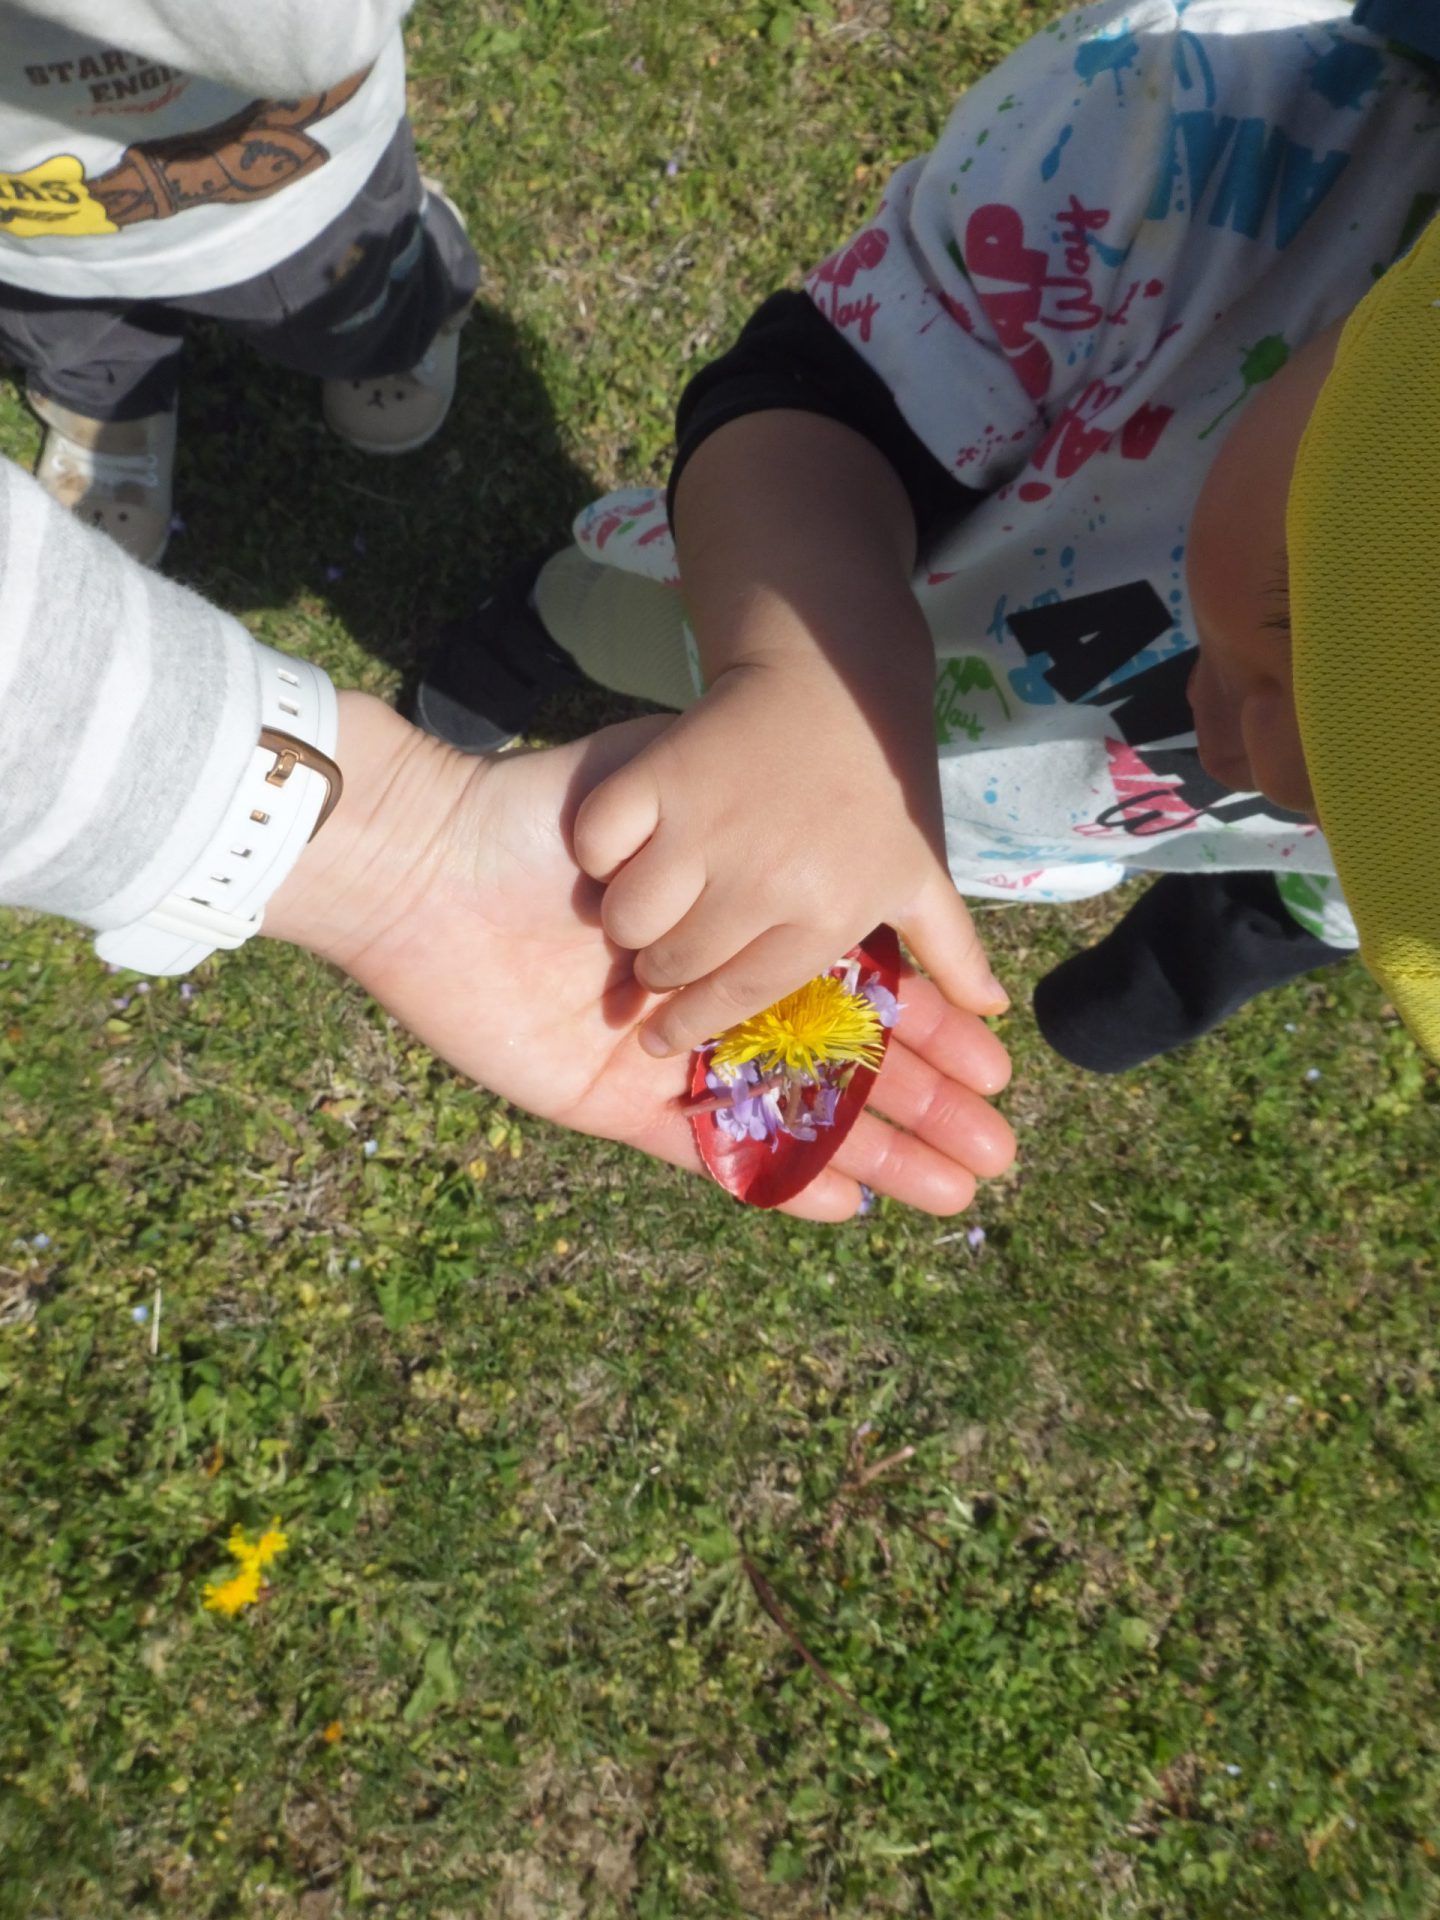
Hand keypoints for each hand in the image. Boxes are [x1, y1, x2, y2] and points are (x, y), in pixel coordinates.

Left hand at [266, 694, 1015, 1221]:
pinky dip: (776, 1180)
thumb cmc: (546, 818)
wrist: (429, 866)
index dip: (930, 1029)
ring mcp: (669, 1056)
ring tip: (956, 1192)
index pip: (859, 990)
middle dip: (922, 1106)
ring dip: (873, 1155)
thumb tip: (868, 850)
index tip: (1001, 1061)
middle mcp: (715, 998)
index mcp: (739, 931)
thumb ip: (756, 840)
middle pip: (840, 1066)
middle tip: (1001, 1151)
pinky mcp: (611, 1101)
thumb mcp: (668, 792)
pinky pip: (707, 1153)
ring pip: (791, 1118)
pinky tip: (850, 1204)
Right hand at [570, 651, 1007, 1060]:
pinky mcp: (659, 775)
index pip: (739, 996)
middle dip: (658, 971)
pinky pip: (601, 844)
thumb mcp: (921, 867)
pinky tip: (623, 841)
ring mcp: (708, 826)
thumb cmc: (878, 784)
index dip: (693, 1024)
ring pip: (630, 915)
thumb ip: (950, 948)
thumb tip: (995, 1010)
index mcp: (826, 913)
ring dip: (626, 916)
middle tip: (655, 956)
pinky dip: (601, 848)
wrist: (834, 675)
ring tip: (639, 902)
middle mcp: (767, 879)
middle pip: (675, 964)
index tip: (657, 1040)